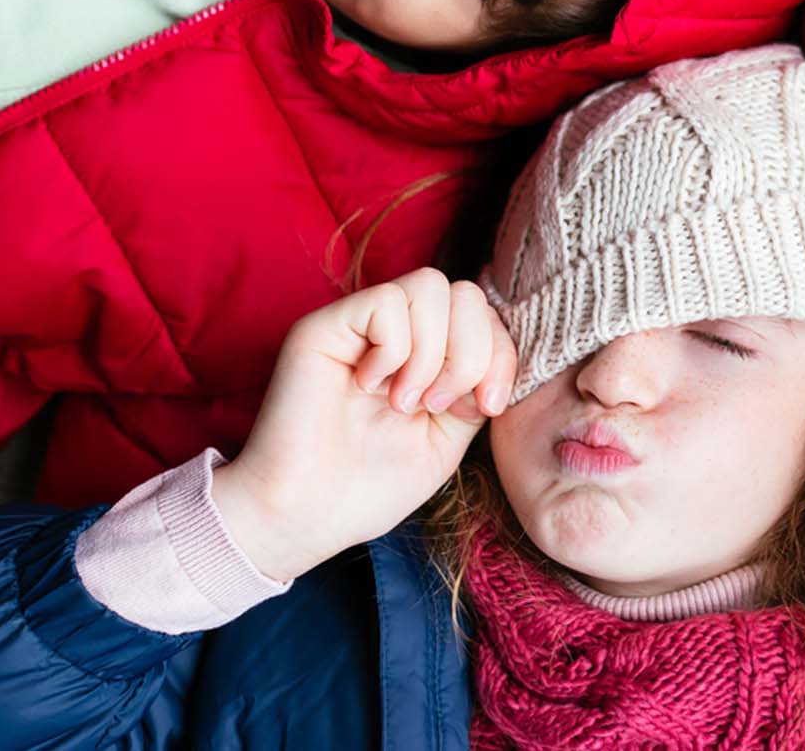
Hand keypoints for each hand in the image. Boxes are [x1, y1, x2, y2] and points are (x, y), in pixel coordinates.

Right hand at [208, 269, 518, 582]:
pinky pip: (388, 301)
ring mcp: (358, 324)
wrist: (304, 517)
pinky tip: (369, 386)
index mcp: (427, 355)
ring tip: (403, 402)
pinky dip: (394, 349)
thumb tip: (495, 354)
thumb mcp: (446, 439)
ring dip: (432, 353)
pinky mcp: (324, 325)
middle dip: (472, 353)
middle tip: (436, 407)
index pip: (484, 315)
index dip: (501, 354)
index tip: (487, 407)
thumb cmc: (369, 487)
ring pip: (431, 286)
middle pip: (465, 293)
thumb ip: (475, 389)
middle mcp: (395, 332)